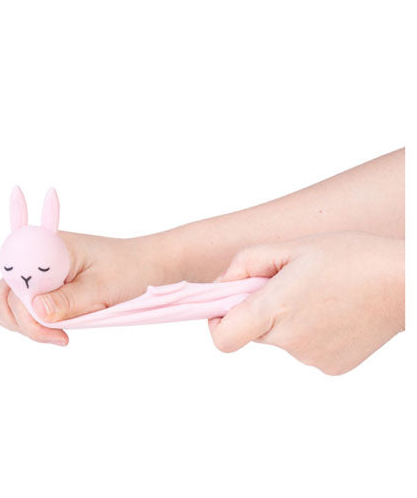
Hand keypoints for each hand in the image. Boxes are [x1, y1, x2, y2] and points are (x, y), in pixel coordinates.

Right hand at [0, 232, 177, 345]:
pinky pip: (27, 308)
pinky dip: (36, 323)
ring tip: (62, 333)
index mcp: (49, 247)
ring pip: (10, 304)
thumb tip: (34, 310)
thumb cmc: (130, 269)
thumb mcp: (102, 287)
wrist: (150, 265)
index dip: (21, 308)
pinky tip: (60, 329)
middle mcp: (39, 256)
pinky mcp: (49, 286)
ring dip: (28, 324)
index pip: (11, 278)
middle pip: (1, 294)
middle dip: (19, 321)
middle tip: (57, 335)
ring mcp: (42, 272)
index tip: (53, 327)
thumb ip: (68, 300)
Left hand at [208, 232, 404, 374]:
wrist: (403, 283)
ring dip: (287, 319)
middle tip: (286, 286)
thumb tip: (222, 285)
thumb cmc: (350, 257)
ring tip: (317, 296)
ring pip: (280, 339)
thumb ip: (246, 263)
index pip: (223, 337)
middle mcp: (291, 340)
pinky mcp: (331, 367)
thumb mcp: (292, 246)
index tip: (226, 306)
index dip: (216, 322)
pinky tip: (331, 313)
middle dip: (259, 310)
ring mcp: (311, 358)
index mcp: (276, 308)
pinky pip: (303, 349)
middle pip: (253, 332)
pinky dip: (308, 332)